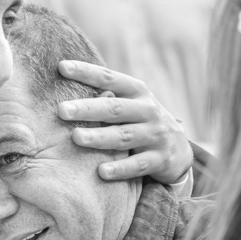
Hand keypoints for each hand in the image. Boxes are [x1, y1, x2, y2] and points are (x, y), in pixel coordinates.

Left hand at [55, 60, 191, 183]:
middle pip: (114, 108)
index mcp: (137, 91)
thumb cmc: (141, 121)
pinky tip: (101, 171)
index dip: (86, 72)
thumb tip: (64, 79)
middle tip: (61, 110)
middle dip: (87, 109)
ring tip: (76, 137)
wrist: (179, 150)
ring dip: (99, 137)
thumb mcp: (130, 104)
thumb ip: (106, 95)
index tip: (61, 67)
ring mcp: (155, 135)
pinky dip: (120, 169)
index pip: (109, 78)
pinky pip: (138, 165)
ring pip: (124, 136)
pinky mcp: (160, 160)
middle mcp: (148, 110)